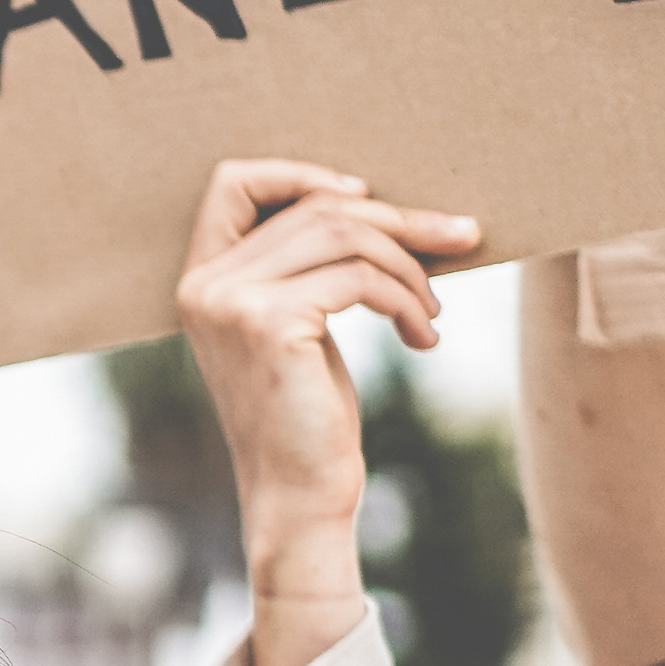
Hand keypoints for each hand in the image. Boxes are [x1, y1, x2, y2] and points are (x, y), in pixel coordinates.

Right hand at [171, 156, 480, 665]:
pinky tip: (423, 336)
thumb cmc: (307, 413)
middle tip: (462, 240)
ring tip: (434, 307)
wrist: (297, 492)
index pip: (235, 183)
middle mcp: (203, 284)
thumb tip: (385, 201)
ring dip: (410, 264)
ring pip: (344, 233)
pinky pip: (359, 277)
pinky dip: (407, 300)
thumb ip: (310, 265)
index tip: (370, 196)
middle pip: (318, 206)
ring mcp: (229, 302)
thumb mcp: (301, 325)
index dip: (304, 173)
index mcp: (202, 279)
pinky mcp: (267, 324)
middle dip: (401, 222)